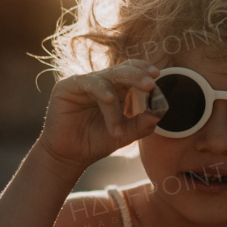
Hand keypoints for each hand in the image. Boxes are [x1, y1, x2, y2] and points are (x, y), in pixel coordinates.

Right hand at [36, 60, 164, 174]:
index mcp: (116, 89)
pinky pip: (88, 82)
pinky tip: (109, 100)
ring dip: (115, 105)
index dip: (144, 69)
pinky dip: (101, 91)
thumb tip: (159, 113)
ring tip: (117, 129)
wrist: (70, 156)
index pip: (132, 71)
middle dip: (137, 76)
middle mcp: (101, 82)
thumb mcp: (124, 134)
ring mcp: (84, 82)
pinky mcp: (67, 87)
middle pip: (122, 70)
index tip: (157, 75)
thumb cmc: (96, 142)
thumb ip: (141, 124)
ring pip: (107, 81)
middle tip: (150, 84)